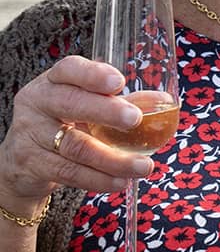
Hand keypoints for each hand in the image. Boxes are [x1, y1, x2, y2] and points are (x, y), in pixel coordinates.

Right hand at [0, 55, 150, 218]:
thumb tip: (163, 101)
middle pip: (70, 103)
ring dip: (113, 159)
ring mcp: (30, 134)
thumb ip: (124, 103)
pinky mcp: (31, 164)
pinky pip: (68, 172)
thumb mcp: (90, 109)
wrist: (24, 163)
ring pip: (74, 145)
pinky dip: (98, 178)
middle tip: (135, 119)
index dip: (93, 74)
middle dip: (106, 112)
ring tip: (143, 166)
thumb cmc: (66, 125)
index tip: (119, 83)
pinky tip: (121, 182)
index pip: (68, 69)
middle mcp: (38, 102)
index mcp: (54, 81)